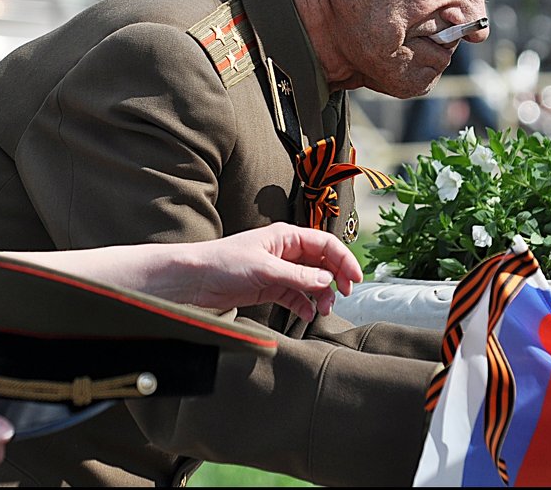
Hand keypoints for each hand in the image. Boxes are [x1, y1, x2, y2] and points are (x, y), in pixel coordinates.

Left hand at [186, 223, 363, 319]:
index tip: (356, 280)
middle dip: (335, 279)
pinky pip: (296, 295)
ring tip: (322, 310)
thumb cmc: (223, 263)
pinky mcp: (269, 287)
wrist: (194, 279)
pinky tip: (307, 314)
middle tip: (342, 296)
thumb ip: (298, 276)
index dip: (344, 260)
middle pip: (322, 263)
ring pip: (311, 281)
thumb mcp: (265, 269)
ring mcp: (278, 270)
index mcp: (286, 236)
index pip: (326, 244)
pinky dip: (304, 305)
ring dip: (320, 295)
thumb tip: (327, 282)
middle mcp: (285, 251)